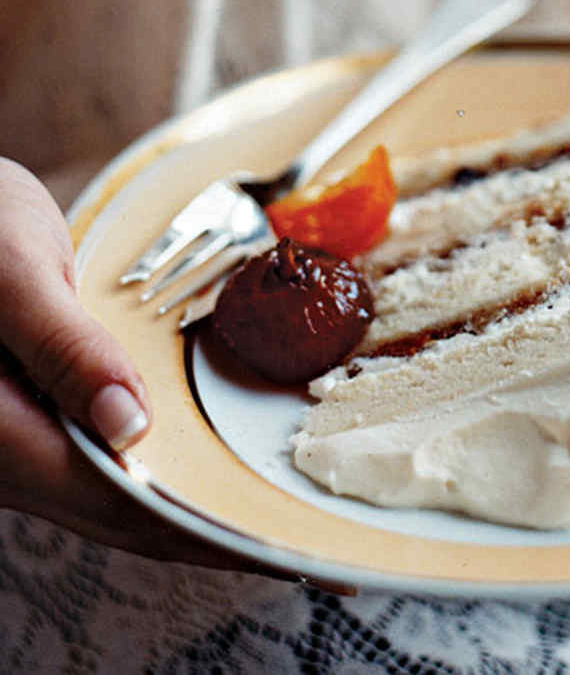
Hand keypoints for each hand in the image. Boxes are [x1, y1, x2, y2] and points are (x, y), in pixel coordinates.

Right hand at [0, 157, 247, 564]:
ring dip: (187, 503)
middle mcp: (10, 451)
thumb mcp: (14, 274)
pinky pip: (105, 457)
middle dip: (209, 530)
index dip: (198, 529)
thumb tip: (126, 425)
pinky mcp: (38, 413)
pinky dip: (162, 464)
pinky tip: (202, 457)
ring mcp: (23, 436)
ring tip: (262, 508)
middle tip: (294, 540)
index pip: (116, 502)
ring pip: (114, 489)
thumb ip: (64, 348)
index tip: (271, 542)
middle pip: (123, 511)